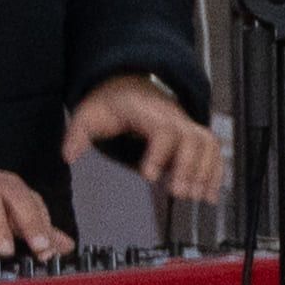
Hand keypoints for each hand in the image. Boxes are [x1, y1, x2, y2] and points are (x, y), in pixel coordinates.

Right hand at [0, 165, 64, 261]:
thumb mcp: (12, 212)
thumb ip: (39, 229)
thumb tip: (67, 247)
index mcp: (16, 188)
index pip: (36, 206)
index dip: (45, 227)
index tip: (51, 251)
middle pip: (18, 199)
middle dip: (31, 222)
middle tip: (40, 246)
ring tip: (6, 252)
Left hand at [66, 73, 229, 204]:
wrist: (129, 86)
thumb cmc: (110, 104)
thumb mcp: (88, 114)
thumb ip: (78, 135)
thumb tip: (68, 156)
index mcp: (148, 112)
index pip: (163, 130)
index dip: (161, 154)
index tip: (149, 176)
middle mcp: (173, 117)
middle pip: (193, 139)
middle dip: (190, 168)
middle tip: (179, 193)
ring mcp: (186, 125)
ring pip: (208, 145)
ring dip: (206, 172)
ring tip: (198, 197)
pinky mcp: (193, 135)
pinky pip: (213, 151)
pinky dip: (216, 171)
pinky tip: (211, 193)